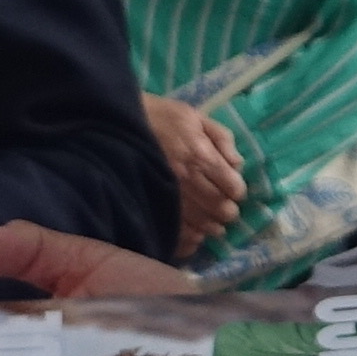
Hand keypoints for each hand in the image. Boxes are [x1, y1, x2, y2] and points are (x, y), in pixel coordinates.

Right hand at [141, 93, 246, 253]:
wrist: (118, 125)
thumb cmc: (160, 118)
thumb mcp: (195, 117)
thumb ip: (222, 138)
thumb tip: (238, 165)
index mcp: (201, 158)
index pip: (234, 187)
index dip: (236, 189)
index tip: (232, 187)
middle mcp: (188, 182)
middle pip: (221, 210)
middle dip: (227, 209)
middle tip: (221, 204)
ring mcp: (170, 200)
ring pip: (203, 226)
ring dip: (211, 225)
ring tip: (208, 219)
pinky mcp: (154, 211)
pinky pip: (179, 236)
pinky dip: (190, 238)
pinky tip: (191, 230)